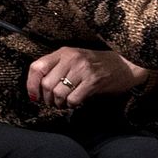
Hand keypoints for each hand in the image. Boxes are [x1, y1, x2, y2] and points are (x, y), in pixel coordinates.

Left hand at [27, 47, 153, 108]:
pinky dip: (72, 105)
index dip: (31, 84)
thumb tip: (37, 90)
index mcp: (64, 52)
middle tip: (54, 102)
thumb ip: (57, 68)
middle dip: (47, 99)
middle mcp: (72, 58)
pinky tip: (77, 102)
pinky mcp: (93, 81)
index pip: (37, 67)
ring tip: (66, 102)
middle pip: (46, 84)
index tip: (35, 96)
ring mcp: (83, 69)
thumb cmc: (98, 64)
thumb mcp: (75, 59)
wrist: (126, 64)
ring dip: (59, 104)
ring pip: (58, 93)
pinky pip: (73, 99)